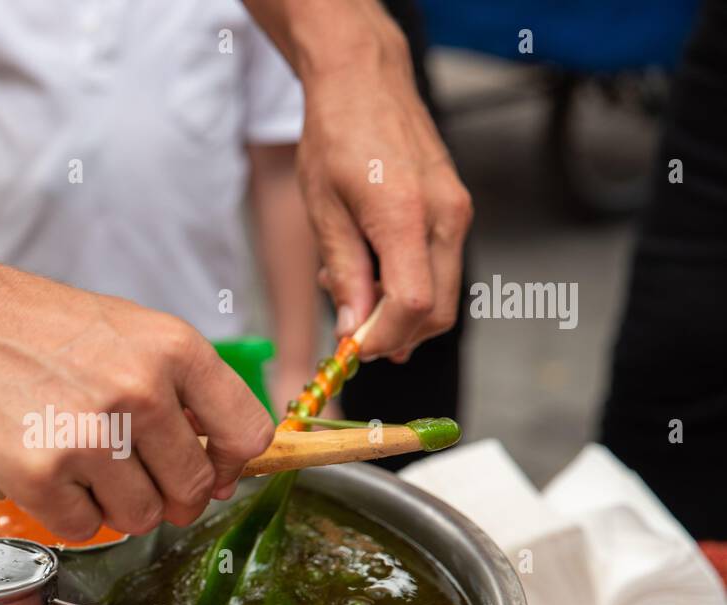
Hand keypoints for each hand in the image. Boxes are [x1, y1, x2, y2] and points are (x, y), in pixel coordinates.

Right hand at [0, 261, 273, 539]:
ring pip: (141, 517)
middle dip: (168, 495)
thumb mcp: (131, 332)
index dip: (229, 464)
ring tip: (80, 463)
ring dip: (115, 505)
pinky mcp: (39, 475)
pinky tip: (47, 472)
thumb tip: (221, 462)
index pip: (246, 434)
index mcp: (173, 350)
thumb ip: (183, 390)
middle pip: (191, 488)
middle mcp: (139, 392)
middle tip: (132, 475)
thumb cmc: (40, 328)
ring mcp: (89, 436)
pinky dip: (68, 513)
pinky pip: (84, 529)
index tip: (210, 470)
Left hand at [245, 0, 471, 359]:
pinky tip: (369, 267)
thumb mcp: (323, 211)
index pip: (412, 306)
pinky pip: (440, 267)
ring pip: (442, 295)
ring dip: (398, 312)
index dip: (381, 339)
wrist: (365, 80)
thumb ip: (344, 273)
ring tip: (349, 286)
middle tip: (348, 329)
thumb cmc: (335, 137)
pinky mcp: (456, 208)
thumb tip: (353, 331)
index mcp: (406, 215)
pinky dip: (409, 284)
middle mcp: (445, 216)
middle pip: (436, 311)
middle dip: (393, 335)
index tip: (350, 349)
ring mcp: (457, 211)